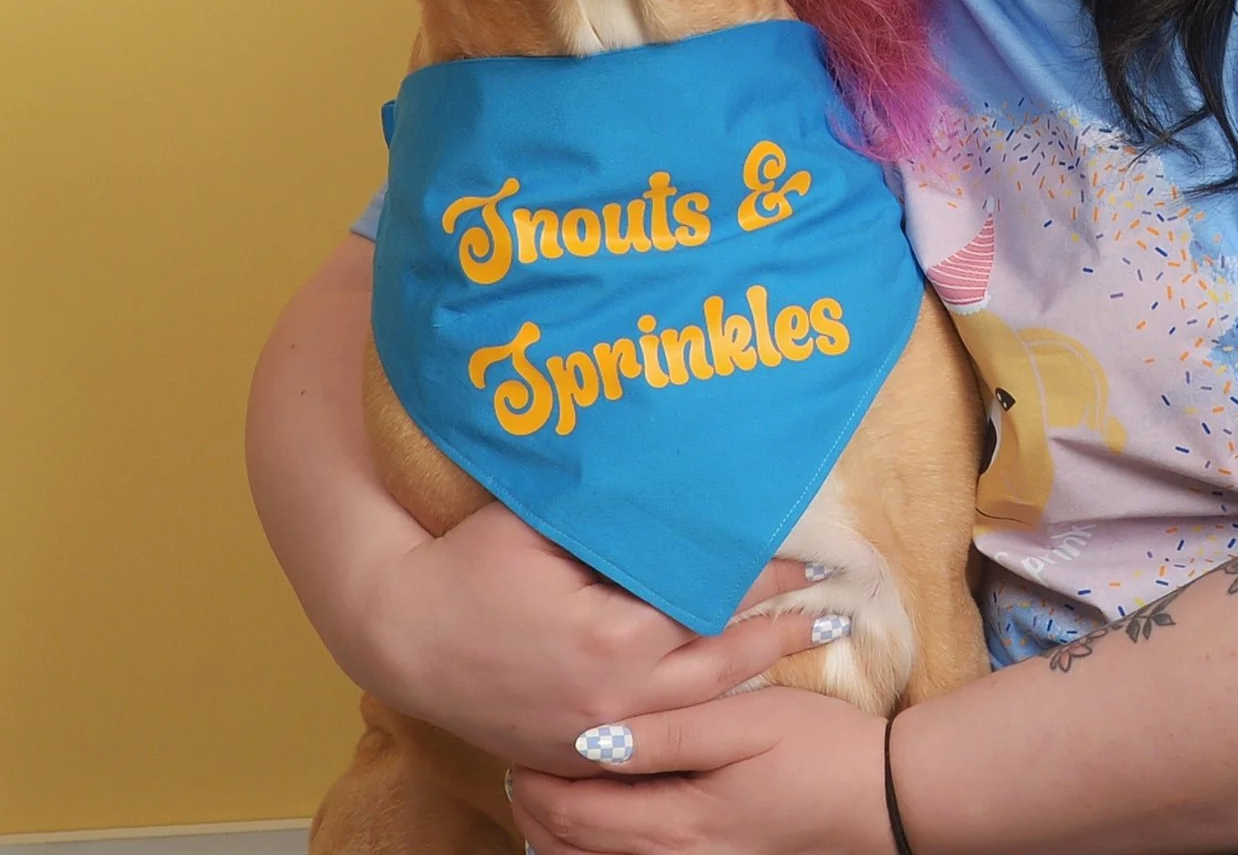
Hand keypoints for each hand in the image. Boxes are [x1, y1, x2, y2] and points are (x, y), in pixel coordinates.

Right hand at [360, 503, 829, 773]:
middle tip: (835, 610)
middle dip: (781, 634)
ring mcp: (597, 733)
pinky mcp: (579, 751)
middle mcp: (615, 695)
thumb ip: (617, 516)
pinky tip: (735, 691)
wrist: (402, 637)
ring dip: (754, 674)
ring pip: (698, 706)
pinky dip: (702, 710)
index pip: (712, 603)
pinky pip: (659, 733)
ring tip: (805, 645)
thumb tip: (685, 488)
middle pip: (722, 662)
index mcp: (611, 636)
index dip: (765, 581)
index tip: (812, 559)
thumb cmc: (470, 565)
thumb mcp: (543, 525)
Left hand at [510, 688, 893, 854]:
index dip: (538, 780)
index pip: (575, 813)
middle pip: (575, 849)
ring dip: (561, 835)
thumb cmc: (819, 750)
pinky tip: (600, 827)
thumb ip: (670, 733)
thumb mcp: (747, 722)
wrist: (884, 799)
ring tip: (548, 792)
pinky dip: (600, 851)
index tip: (522, 740)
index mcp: (676, 824)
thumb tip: (593, 738)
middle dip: (539, 809)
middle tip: (523, 764)